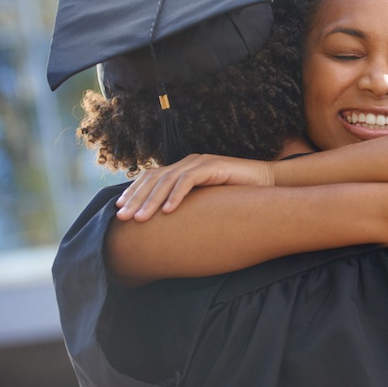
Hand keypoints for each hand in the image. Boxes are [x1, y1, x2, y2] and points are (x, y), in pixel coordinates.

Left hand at [115, 154, 273, 221]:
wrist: (267, 183)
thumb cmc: (238, 196)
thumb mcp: (206, 201)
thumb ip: (189, 204)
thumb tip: (167, 223)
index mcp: (184, 169)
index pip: (152, 177)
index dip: (134, 191)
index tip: (120, 209)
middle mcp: (189, 162)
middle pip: (154, 178)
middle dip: (136, 198)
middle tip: (123, 218)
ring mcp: (200, 163)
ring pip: (168, 180)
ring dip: (152, 200)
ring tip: (141, 219)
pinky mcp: (213, 167)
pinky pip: (189, 181)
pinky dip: (177, 196)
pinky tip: (168, 211)